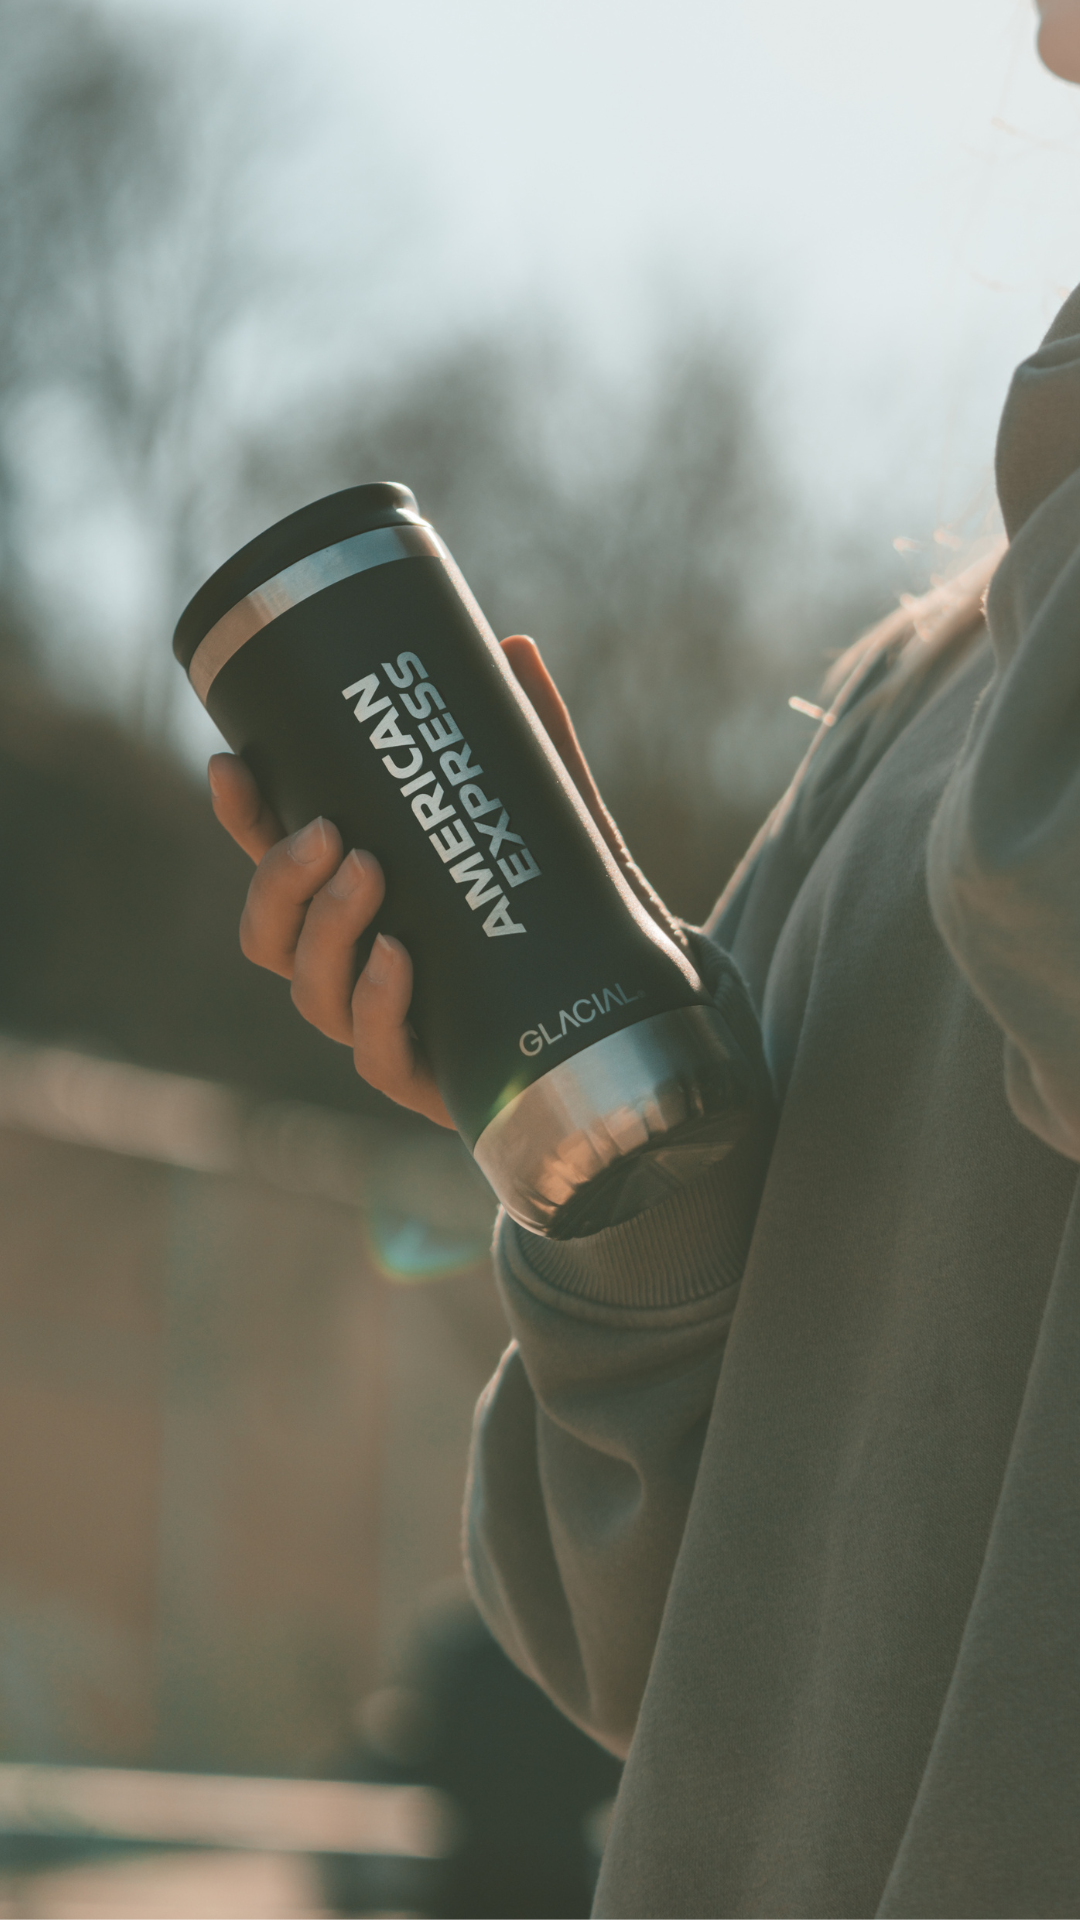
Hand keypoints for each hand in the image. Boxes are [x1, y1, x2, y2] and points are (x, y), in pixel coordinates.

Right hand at [209, 635, 673, 1127]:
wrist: (634, 1012)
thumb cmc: (572, 912)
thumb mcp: (553, 822)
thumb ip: (532, 745)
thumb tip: (511, 647)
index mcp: (362, 904)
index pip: (275, 862)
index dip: (243, 818)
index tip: (233, 763)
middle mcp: (355, 968)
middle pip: (269, 933)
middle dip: (279, 879)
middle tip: (331, 832)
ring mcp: (384, 1027)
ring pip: (310, 991)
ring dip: (326, 931)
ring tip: (370, 875)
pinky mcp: (426, 1079)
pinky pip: (375, 1054)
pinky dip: (378, 1005)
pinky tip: (398, 960)